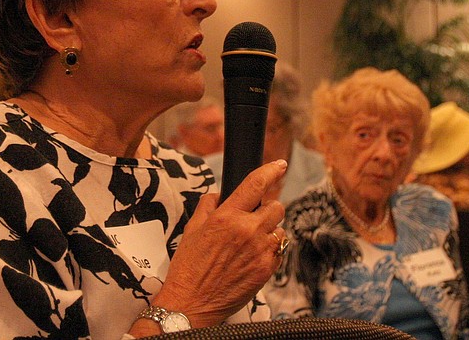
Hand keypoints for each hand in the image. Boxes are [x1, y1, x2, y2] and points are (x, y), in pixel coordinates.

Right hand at [129, 160, 287, 335]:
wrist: (192, 302)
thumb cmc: (189, 267)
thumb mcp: (192, 229)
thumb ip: (208, 206)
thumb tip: (220, 195)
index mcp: (227, 217)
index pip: (255, 185)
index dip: (270, 171)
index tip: (279, 165)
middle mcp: (247, 231)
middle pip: (276, 207)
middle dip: (267, 209)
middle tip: (253, 218)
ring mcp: (260, 251)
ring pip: (279, 229)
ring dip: (269, 231)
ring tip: (250, 243)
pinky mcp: (267, 269)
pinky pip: (278, 250)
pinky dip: (269, 250)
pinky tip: (251, 257)